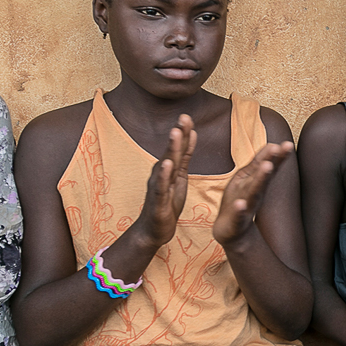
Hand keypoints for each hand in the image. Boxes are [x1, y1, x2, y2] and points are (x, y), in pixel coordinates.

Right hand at [135, 115, 195, 247]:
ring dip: (171, 149)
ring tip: (176, 133)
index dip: (183, 132)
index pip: (178, 148)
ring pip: (166, 165)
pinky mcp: (158, 200)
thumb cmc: (167, 202)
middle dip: (178, 134)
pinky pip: (161, 186)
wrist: (154, 230)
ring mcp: (158, 186)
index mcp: (168, 168)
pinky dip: (164, 175)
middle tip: (184, 117)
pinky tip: (167, 164)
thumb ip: (184, 156)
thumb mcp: (180, 176)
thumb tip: (191, 133)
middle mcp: (161, 174)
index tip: (188, 115)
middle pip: (171, 151)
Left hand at [213, 141, 293, 245]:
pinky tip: (241, 204)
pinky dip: (240, 210)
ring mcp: (246, 207)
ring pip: (254, 192)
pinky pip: (238, 215)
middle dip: (272, 162)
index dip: (278, 155)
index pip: (268, 167)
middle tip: (281, 149)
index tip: (288, 144)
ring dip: (261, 180)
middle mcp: (254, 193)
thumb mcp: (249, 179)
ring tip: (268, 166)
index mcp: (256, 182)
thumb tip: (272, 144)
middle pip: (264, 177)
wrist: (232, 232)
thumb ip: (259, 163)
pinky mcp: (236, 221)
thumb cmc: (242, 201)